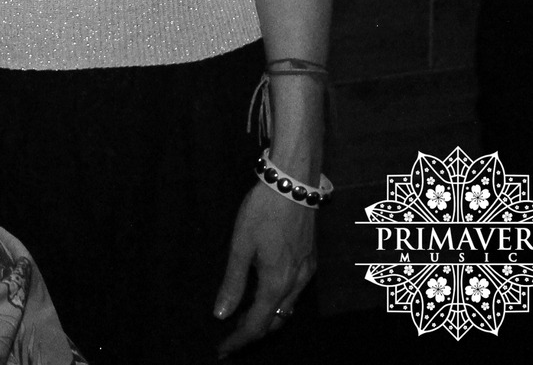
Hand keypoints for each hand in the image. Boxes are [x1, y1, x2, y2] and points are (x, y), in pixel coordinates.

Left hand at [212, 182, 316, 354]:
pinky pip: (295, 294)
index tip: (223, 349)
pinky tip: (264, 294)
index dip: (239, 339)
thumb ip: (233, 282)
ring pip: (287, 309)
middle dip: (253, 333)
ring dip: (266, 318)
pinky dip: (278, 303)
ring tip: (243, 317)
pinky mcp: (311, 261)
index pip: (257, 324)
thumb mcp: (240, 246)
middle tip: (231, 336)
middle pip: (275, 322)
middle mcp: (296, 284)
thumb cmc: (262, 212)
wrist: (293, 185)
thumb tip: (221, 314)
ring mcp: (307, 273)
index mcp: (276, 283)